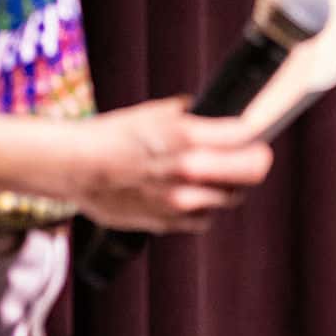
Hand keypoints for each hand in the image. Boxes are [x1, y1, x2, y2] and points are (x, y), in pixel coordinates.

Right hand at [65, 97, 274, 232]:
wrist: (77, 167)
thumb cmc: (113, 135)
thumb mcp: (154, 112)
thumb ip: (190, 115)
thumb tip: (211, 113)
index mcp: (188, 136)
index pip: (248, 136)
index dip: (258, 132)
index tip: (259, 131)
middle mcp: (190, 170)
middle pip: (253, 170)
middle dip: (256, 159)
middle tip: (253, 153)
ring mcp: (181, 200)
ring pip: (232, 197)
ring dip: (229, 185)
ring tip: (215, 172)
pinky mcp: (170, 222)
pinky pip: (205, 217)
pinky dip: (205, 206)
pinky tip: (192, 193)